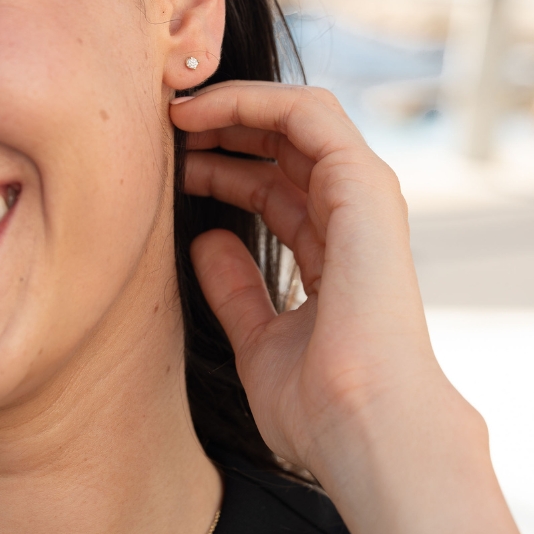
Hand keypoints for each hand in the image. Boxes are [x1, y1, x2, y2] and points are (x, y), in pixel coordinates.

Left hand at [172, 81, 473, 476]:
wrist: (362, 431)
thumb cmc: (318, 406)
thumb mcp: (258, 339)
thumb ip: (236, 289)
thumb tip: (205, 243)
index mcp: (334, 256)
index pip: (278, 192)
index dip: (225, 172)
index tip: (172, 170)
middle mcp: (353, 221)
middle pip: (285, 151)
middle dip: (226, 134)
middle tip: (168, 132)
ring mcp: (364, 201)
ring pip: (299, 120)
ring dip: (234, 110)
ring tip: (175, 116)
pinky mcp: (365, 188)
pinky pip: (309, 116)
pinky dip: (254, 102)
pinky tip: (200, 111)